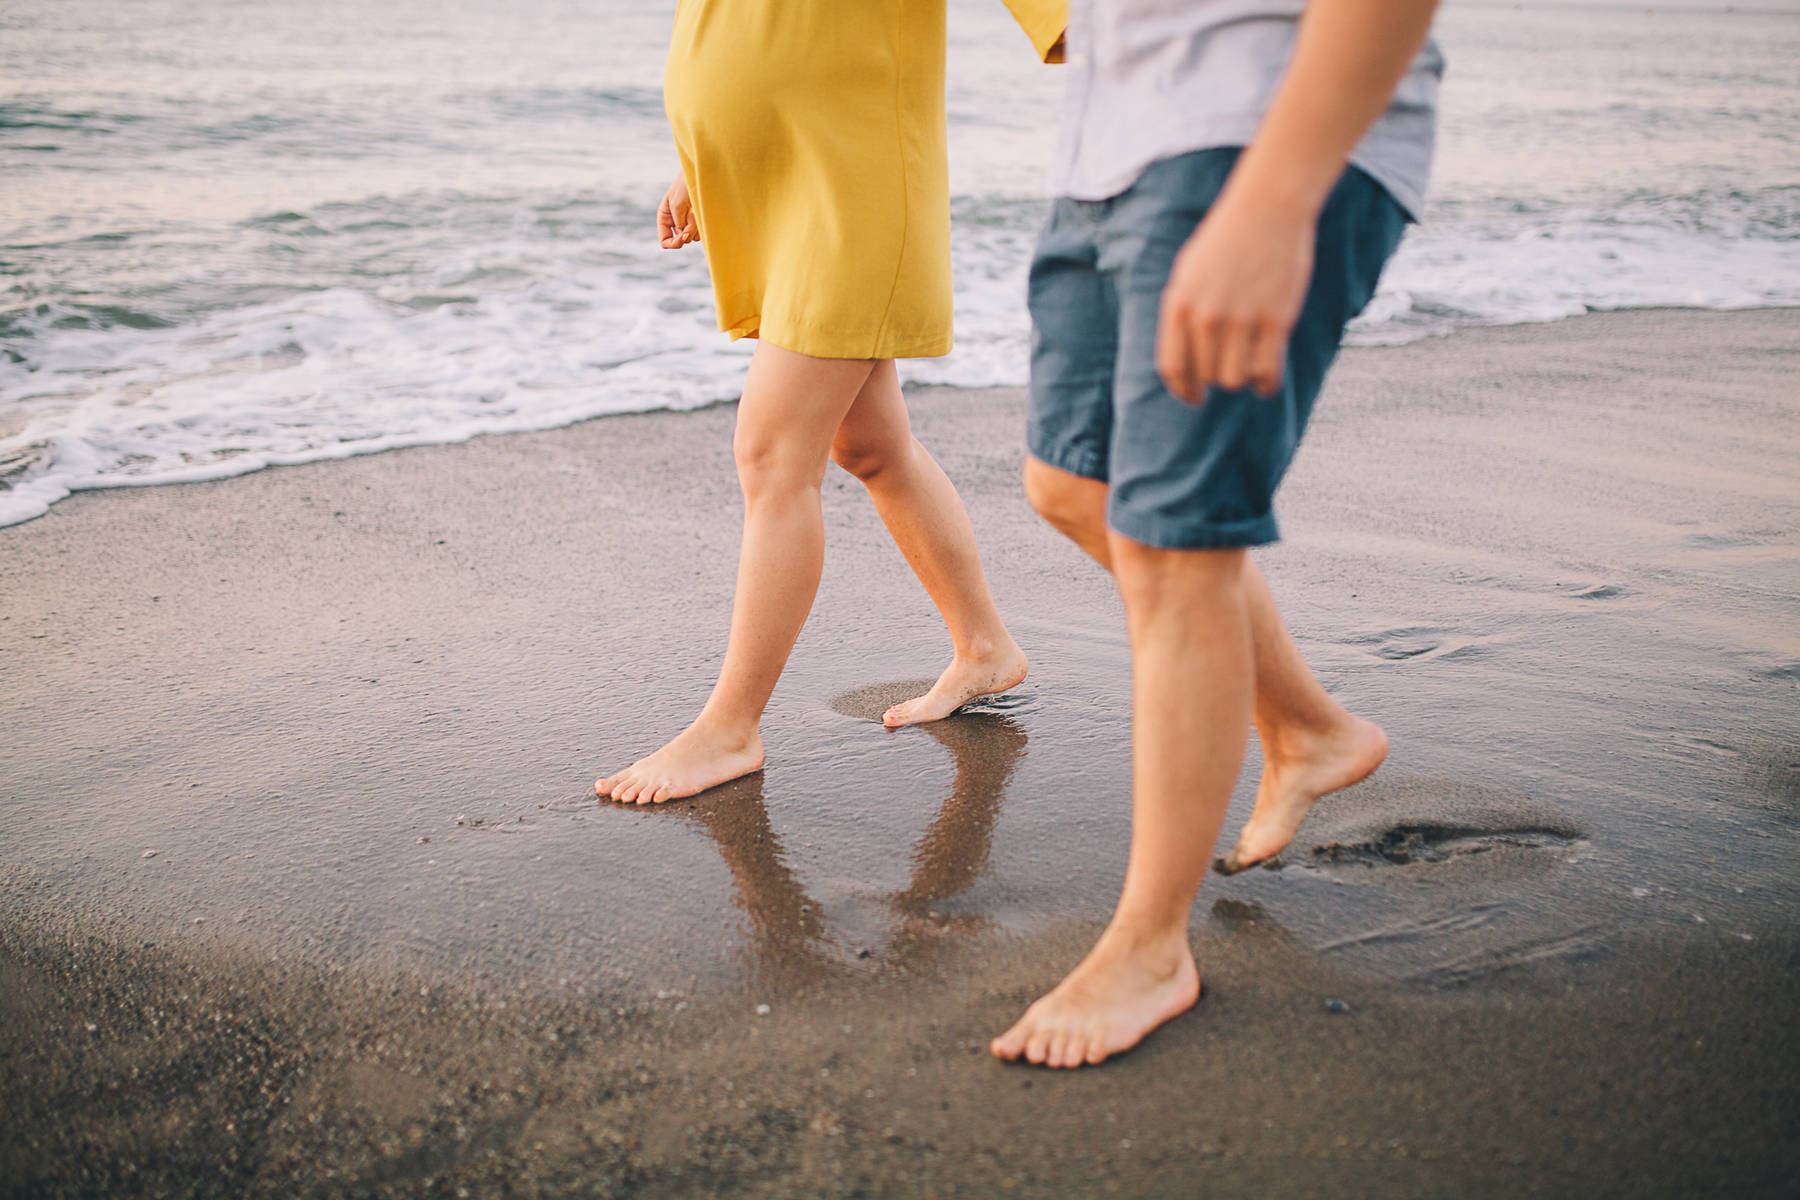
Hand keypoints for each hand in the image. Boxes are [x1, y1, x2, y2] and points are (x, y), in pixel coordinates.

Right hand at [657, 173, 698, 248]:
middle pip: (680, 241)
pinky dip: (703, 226)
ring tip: (697, 210)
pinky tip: (702, 212)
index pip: (664, 241)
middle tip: (693, 215)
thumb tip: (685, 237)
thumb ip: (678, 222)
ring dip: (696, 227)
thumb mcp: (677, 203)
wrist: (702, 174)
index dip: (673, 243)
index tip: (684, 236)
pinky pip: (701, 233)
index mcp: (665, 217)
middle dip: (688, 231)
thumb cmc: (686, 184)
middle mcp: (675, 222)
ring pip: (692, 238)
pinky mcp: (699, 221)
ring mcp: (687, 222)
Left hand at [1155, 190, 1313, 402]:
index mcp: (1179, 305)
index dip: (1183, 390)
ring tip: (1248, 368)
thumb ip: (1182, 314)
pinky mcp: (1276, 320)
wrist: (1268, 207)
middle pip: (1207, 375)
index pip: (1174, 368)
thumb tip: (1184, 362)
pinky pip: (1267, 371)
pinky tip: (1266, 381)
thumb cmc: (1226, 240)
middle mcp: (1207, 317)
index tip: (1194, 398)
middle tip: (1227, 368)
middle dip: (1215, 378)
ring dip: (1241, 379)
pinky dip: (1266, 384)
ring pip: (1235, 379)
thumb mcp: (1189, 273)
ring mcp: (1242, 319)